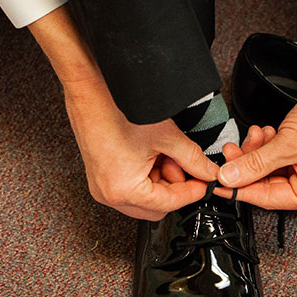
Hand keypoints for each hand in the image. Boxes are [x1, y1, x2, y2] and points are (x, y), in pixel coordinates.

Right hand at [27, 6, 219, 220]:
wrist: (89, 89)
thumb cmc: (117, 109)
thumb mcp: (166, 137)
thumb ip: (193, 159)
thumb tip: (207, 171)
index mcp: (124, 190)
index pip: (168, 204)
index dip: (192, 192)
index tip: (204, 181)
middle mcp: (109, 194)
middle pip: (155, 207)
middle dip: (174, 187)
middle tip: (185, 164)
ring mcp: (102, 186)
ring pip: (144, 197)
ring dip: (160, 179)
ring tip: (164, 151)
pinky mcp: (100, 175)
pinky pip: (131, 186)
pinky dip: (146, 174)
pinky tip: (151, 151)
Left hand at [215, 51, 296, 210]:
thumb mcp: (289, 144)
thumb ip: (255, 163)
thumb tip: (231, 177)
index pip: (268, 198)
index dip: (240, 189)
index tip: (218, 184)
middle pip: (268, 182)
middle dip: (248, 165)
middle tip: (231, 153)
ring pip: (271, 166)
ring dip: (257, 151)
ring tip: (253, 135)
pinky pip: (279, 153)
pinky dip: (268, 143)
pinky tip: (265, 132)